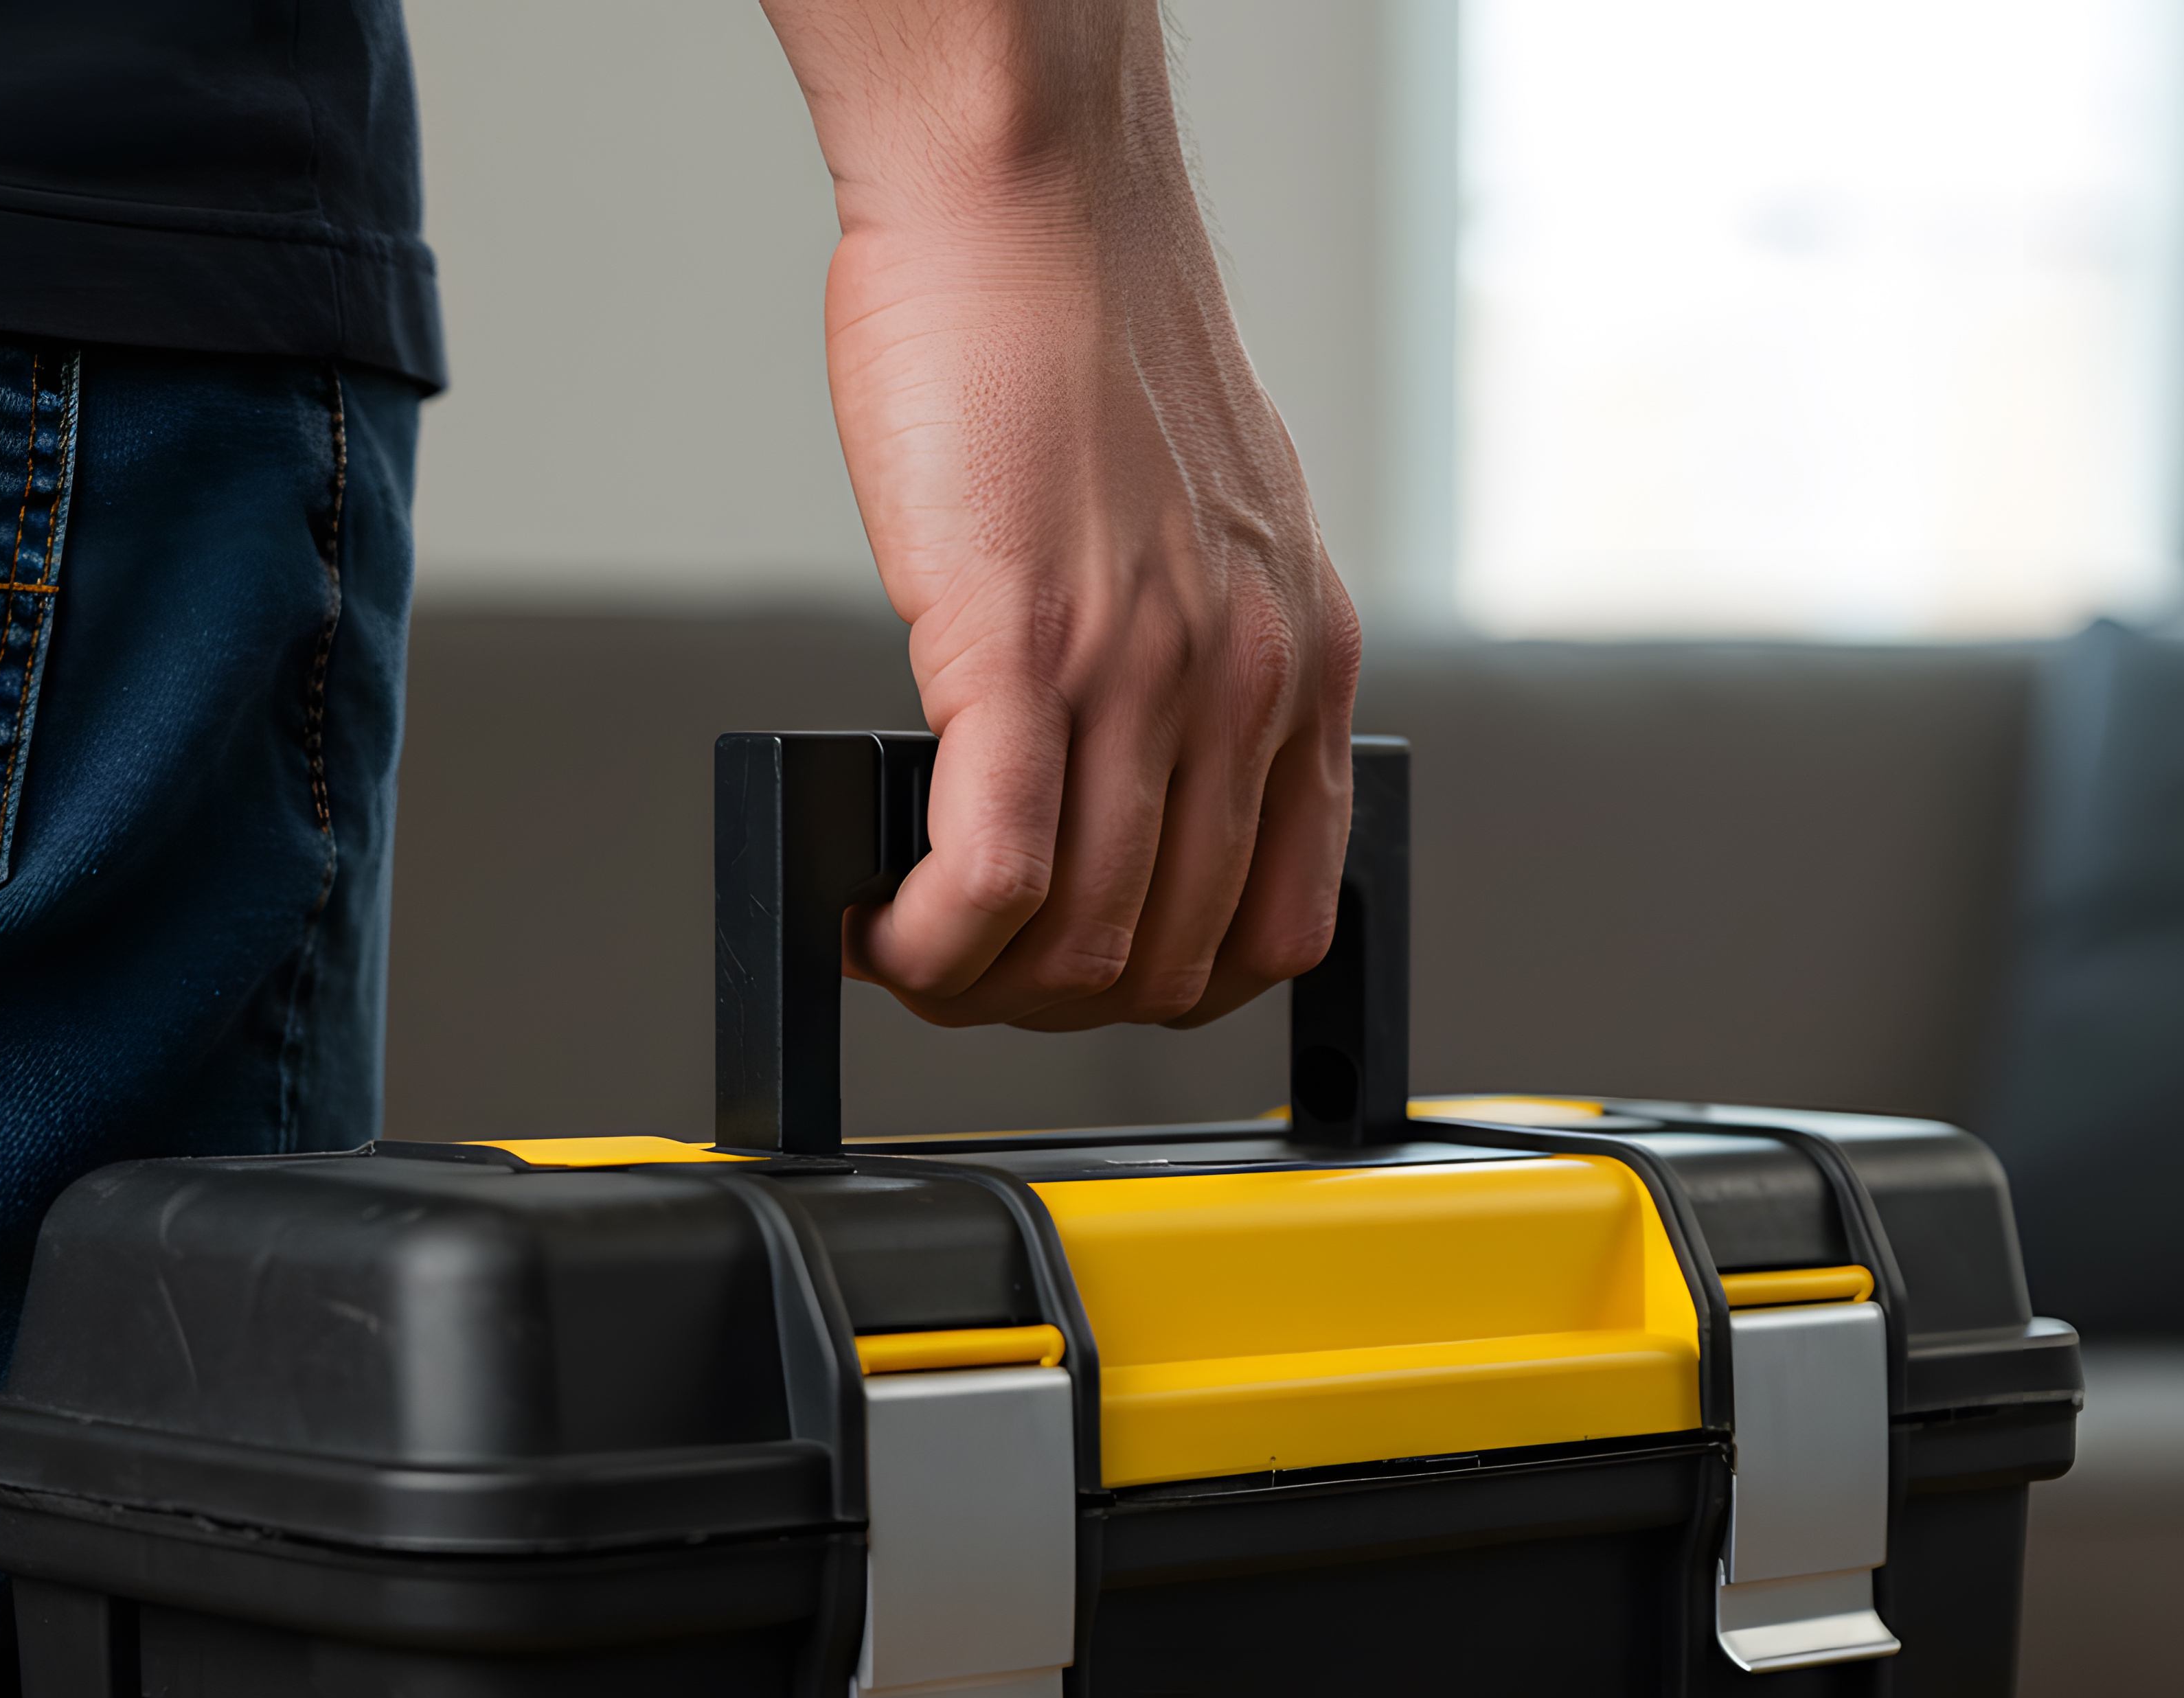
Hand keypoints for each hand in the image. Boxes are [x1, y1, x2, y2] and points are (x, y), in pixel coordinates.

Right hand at [761, 0, 1360, 1029]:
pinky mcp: (1022, 647)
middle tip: (965, 975)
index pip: (1282, 919)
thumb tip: (1132, 756)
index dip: (1171, 989)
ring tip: (908, 951)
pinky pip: (996, 876)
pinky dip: (930, 941)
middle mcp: (1244, 680)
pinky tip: (882, 925)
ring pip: (1086, 943)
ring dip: (977, 988)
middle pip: (1170, 958)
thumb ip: (1200, 653)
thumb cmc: (1084, 336)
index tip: (1084, 975)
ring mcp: (1142, 674)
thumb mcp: (1209, 523)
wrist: (1032, 205)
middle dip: (1052, 1006)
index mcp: (1301, 659)